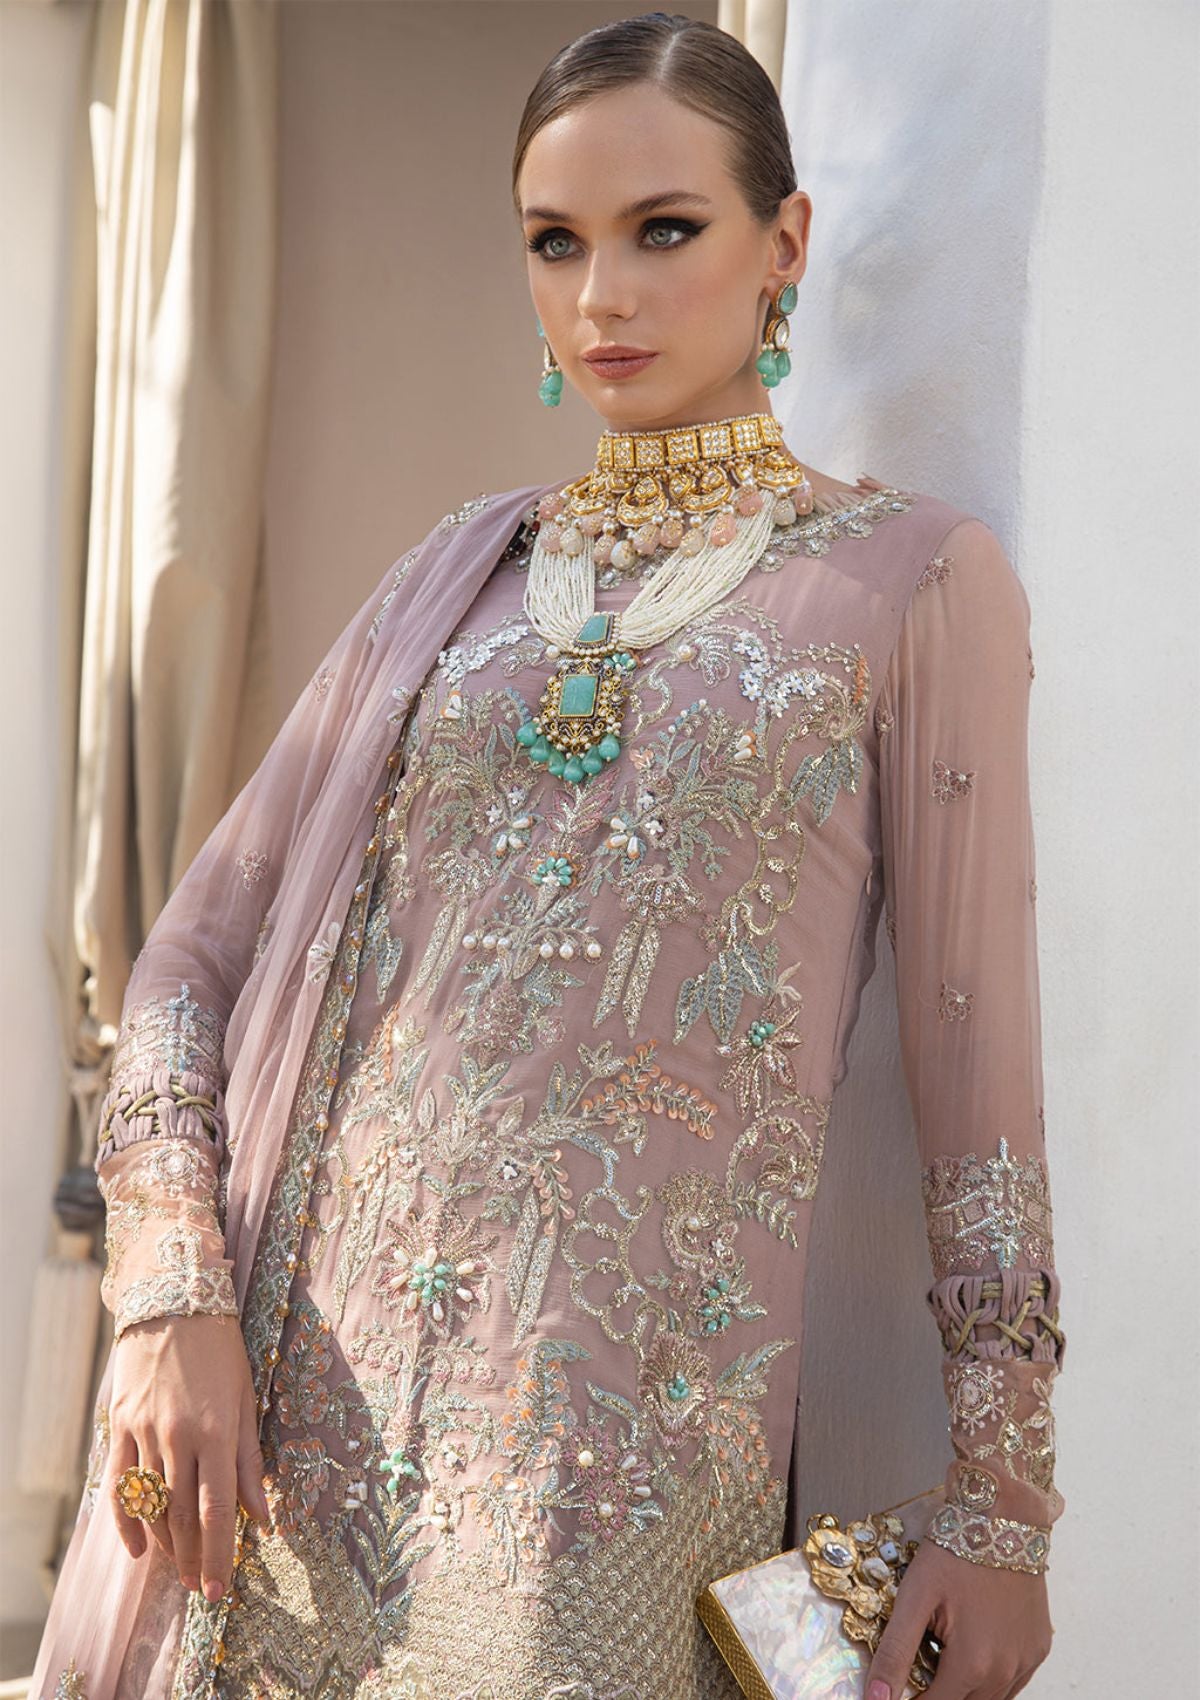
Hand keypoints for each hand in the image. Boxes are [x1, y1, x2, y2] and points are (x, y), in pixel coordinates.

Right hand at [105, 1311, 271, 1602]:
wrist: (174, 1302)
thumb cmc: (221, 1350)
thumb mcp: (246, 1399)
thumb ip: (252, 1461)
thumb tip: (263, 1516)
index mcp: (217, 1431)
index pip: (217, 1510)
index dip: (219, 1554)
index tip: (220, 1589)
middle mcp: (179, 1436)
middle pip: (182, 1516)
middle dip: (192, 1559)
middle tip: (200, 1589)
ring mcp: (145, 1432)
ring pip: (151, 1505)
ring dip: (165, 1545)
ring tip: (179, 1569)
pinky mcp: (120, 1426)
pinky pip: (119, 1485)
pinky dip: (127, 1521)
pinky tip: (137, 1548)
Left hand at [865, 1538, 1053, 1699]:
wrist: (1002, 1517)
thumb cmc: (955, 1552)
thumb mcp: (914, 1598)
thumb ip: (895, 1652)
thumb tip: (875, 1698)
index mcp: (973, 1664)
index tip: (897, 1692)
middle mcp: (1006, 1671)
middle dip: (938, 1693)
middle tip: (920, 1669)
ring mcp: (1027, 1660)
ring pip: (992, 1699)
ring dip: (965, 1689)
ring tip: (942, 1659)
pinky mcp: (1040, 1648)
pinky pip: (1014, 1682)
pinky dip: (992, 1679)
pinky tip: (974, 1654)